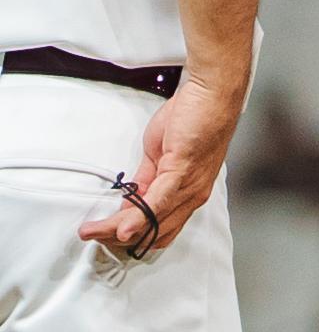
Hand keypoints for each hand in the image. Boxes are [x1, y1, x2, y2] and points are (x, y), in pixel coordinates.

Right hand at [79, 71, 237, 254]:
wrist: (212, 92)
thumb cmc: (194, 118)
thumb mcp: (163, 154)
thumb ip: (147, 180)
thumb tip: (128, 202)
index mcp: (188, 192)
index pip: (159, 230)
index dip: (132, 238)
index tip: (106, 236)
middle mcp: (192, 195)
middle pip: (153, 232)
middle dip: (118, 239)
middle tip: (93, 236)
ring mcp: (189, 185)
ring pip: (151, 221)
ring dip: (117, 230)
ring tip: (92, 232)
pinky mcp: (183, 170)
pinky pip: (159, 200)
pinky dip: (139, 217)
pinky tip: (122, 228)